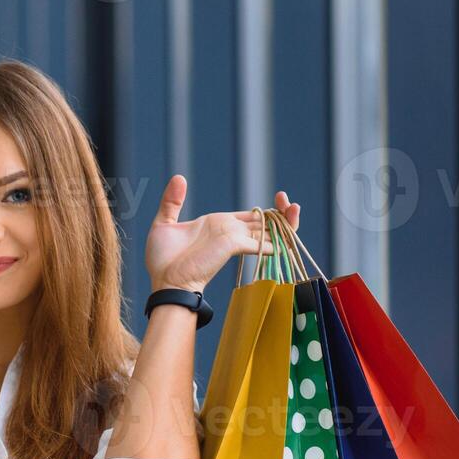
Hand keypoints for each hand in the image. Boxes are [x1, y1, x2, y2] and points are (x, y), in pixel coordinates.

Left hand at [144, 177, 300, 293]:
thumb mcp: (165, 224)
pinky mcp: (234, 246)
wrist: (165, 281)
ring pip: (267, 231)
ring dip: (285, 221)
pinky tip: (285, 235)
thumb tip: (178, 177)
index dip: (266, 209)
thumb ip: (172, 201)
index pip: (250, 216)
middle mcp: (230, 232)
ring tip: (294, 208)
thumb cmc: (163, 260)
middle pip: (264, 222)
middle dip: (281, 211)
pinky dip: (275, 240)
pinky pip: (260, 242)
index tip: (281, 198)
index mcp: (218, 224)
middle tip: (287, 200)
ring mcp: (234, 240)